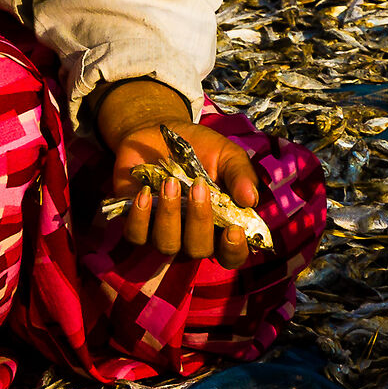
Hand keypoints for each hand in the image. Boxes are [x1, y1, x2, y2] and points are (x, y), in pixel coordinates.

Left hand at [108, 118, 263, 268]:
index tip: (233, 230)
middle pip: (198, 250)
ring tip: (170, 183)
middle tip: (198, 187)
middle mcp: (192, 235)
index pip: (231, 255)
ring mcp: (163, 233)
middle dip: (199, 221)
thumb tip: (251, 200)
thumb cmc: (199, 148)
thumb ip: (240, 175)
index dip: (233, 250)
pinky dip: (140, 217)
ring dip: (169, 216)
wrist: (159, 133)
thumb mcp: (226, 154)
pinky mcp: (136, 224)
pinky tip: (145, 193)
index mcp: (221, 225)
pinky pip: (136, 235)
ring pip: (166, 245)